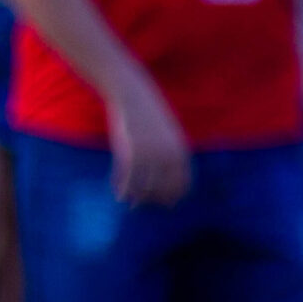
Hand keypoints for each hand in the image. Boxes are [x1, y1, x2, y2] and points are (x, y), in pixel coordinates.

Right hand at [108, 87, 191, 205]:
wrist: (133, 95)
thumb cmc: (149, 114)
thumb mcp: (167, 133)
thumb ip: (170, 153)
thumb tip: (166, 175)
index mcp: (180, 150)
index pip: (183, 182)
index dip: (175, 195)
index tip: (168, 205)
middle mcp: (168, 155)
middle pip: (164, 188)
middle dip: (155, 200)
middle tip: (145, 206)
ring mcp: (149, 154)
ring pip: (144, 186)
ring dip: (138, 198)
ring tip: (133, 204)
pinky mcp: (131, 152)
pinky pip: (128, 178)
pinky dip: (123, 189)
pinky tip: (119, 196)